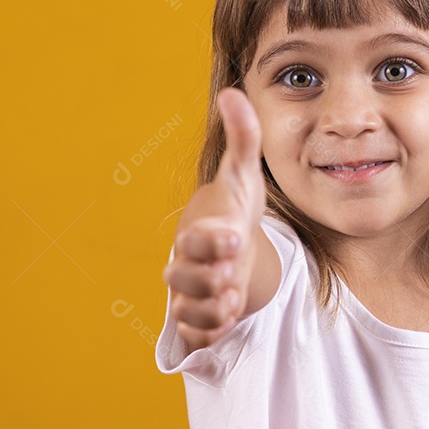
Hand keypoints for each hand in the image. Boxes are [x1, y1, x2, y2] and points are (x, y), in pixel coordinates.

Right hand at [162, 87, 265, 350]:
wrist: (227, 247)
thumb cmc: (234, 209)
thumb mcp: (244, 176)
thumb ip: (244, 138)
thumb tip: (236, 93)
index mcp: (200, 231)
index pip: (196, 237)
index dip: (212, 240)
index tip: (234, 236)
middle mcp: (190, 264)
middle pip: (184, 278)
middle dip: (208, 278)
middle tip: (233, 275)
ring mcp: (193, 293)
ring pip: (189, 310)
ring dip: (211, 309)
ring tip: (234, 298)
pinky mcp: (200, 319)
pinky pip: (196, 335)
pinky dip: (209, 333)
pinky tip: (230, 319)